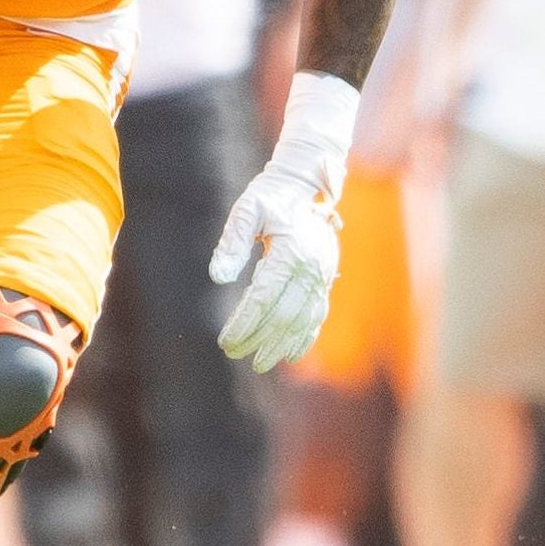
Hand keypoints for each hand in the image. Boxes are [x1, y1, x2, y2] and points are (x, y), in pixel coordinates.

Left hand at [211, 72, 359, 371]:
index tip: (226, 341)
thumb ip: (232, 243)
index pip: (264, 299)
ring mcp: (322, 275)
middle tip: (235, 353)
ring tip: (261, 362)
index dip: (245, 324)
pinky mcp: (325, 278)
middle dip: (259, 338)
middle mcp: (312, 267)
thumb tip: (219, 277)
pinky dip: (305, 337)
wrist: (306, 182)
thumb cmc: (270, 196)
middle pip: (284, 315)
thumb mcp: (247, 211)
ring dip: (282, 344)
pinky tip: (291, 354)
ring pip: (304, 320)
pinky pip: (318, 314)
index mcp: (292, 251)